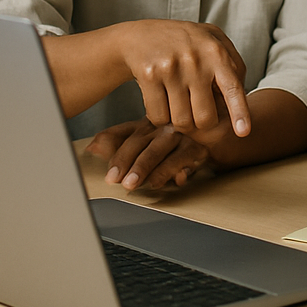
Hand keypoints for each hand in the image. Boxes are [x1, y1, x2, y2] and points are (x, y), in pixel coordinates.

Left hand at [86, 119, 209, 190]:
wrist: (215, 134)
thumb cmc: (175, 137)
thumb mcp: (147, 138)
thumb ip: (119, 140)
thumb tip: (92, 147)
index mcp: (147, 122)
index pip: (125, 136)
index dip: (116, 155)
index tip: (109, 176)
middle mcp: (162, 124)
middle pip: (140, 141)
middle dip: (128, 162)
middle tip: (118, 181)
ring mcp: (180, 133)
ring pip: (160, 149)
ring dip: (148, 168)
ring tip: (136, 184)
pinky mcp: (198, 146)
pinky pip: (184, 158)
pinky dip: (175, 170)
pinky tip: (170, 180)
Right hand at [117, 20, 249, 139]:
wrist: (140, 34)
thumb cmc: (185, 43)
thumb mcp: (214, 42)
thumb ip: (233, 66)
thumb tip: (243, 96)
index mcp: (216, 52)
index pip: (232, 87)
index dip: (240, 111)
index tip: (243, 132)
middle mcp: (195, 60)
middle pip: (205, 117)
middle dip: (202, 122)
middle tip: (196, 111)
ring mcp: (171, 67)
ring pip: (181, 121)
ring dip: (179, 120)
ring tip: (177, 102)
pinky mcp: (149, 75)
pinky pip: (158, 117)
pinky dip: (159, 117)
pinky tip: (160, 100)